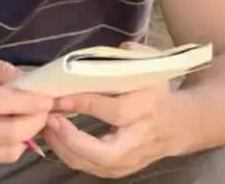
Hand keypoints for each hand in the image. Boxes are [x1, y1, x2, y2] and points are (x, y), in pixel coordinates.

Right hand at [0, 45, 52, 167]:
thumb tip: (25, 80)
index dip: (26, 101)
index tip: (46, 97)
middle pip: (6, 132)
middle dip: (34, 121)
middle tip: (44, 109)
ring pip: (5, 151)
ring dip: (27, 136)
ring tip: (30, 119)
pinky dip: (10, 145)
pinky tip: (9, 129)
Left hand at [42, 42, 178, 177]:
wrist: (179, 124)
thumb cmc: (157, 90)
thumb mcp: (150, 65)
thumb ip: (126, 56)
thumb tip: (95, 57)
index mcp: (148, 107)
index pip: (117, 112)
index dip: (88, 105)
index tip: (62, 98)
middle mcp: (140, 138)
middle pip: (105, 153)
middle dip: (73, 140)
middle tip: (50, 120)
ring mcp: (132, 159)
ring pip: (95, 165)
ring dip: (64, 149)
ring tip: (45, 127)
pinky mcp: (121, 169)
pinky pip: (92, 169)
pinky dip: (70, 155)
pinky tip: (55, 138)